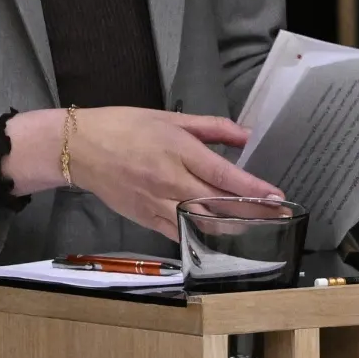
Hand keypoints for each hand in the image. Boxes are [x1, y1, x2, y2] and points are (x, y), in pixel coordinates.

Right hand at [61, 108, 283, 239]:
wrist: (79, 148)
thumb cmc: (124, 126)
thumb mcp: (168, 117)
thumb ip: (210, 127)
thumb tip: (246, 135)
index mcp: (177, 150)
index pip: (223, 174)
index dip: (253, 188)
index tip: (277, 196)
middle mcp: (170, 181)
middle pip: (218, 203)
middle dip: (252, 212)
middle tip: (279, 216)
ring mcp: (158, 203)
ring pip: (201, 224)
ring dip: (231, 230)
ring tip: (257, 231)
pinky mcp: (146, 219)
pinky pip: (180, 234)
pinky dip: (202, 237)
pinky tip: (219, 240)